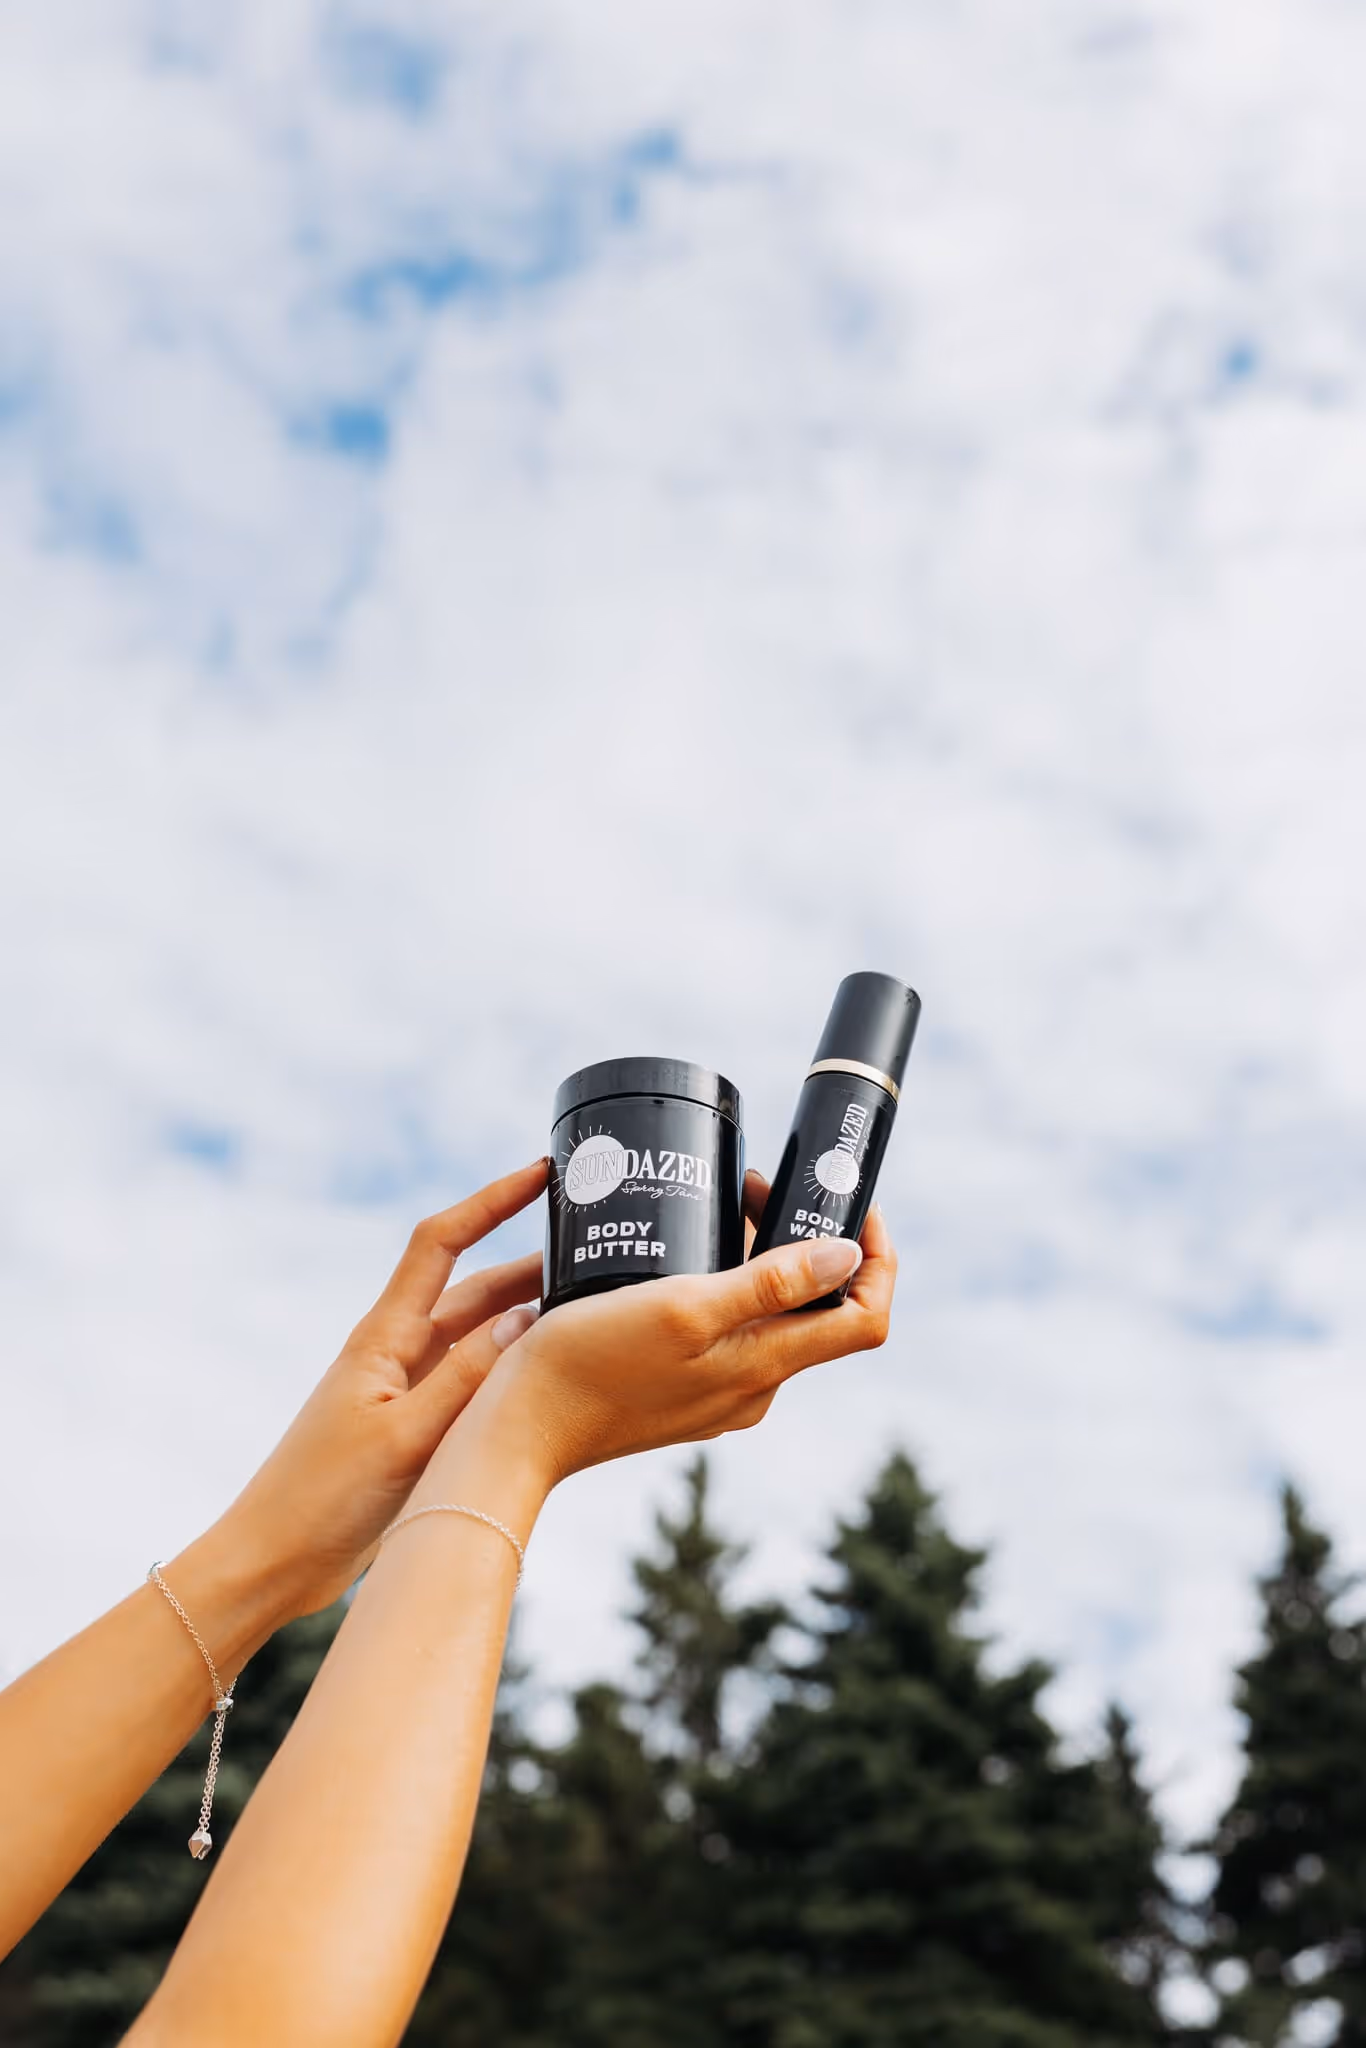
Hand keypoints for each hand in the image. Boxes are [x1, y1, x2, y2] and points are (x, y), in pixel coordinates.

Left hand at [217, 1159, 547, 1623]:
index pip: (443, 1243)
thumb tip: (528, 1319)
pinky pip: (477, 1383)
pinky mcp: (416, 1428)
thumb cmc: (323, 1497)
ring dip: (527, 1318)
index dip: (492, 1200)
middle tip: (593, 1249)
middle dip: (530, 1262)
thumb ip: (466, 1379)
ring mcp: (408, 1390)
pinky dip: (514, 1370)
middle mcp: (398, 1352)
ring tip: (589, 1308)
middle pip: (474, 1287)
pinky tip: (550, 1379)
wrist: (273, 1561)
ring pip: (481, 1337)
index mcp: (384, 1337)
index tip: (542, 1174)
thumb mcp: (405, 1435)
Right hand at [468, 1170, 895, 1488]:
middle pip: (816, 1308)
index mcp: (765, 1368)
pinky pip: (726, 1330)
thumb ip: (769, 1285)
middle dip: (805, 1238)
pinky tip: (680, 1252)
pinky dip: (723, 1282)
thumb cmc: (592, 1364)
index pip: (865, 1319)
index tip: (850, 1203)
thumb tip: (848, 1256)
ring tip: (720, 1203)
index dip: (878, 1259)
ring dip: (761, 1255)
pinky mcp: (681, 1388)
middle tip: (756, 1182)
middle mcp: (752, 1387)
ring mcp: (717, 1392)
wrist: (519, 1428)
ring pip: (768, 1315)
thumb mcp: (684, 1308)